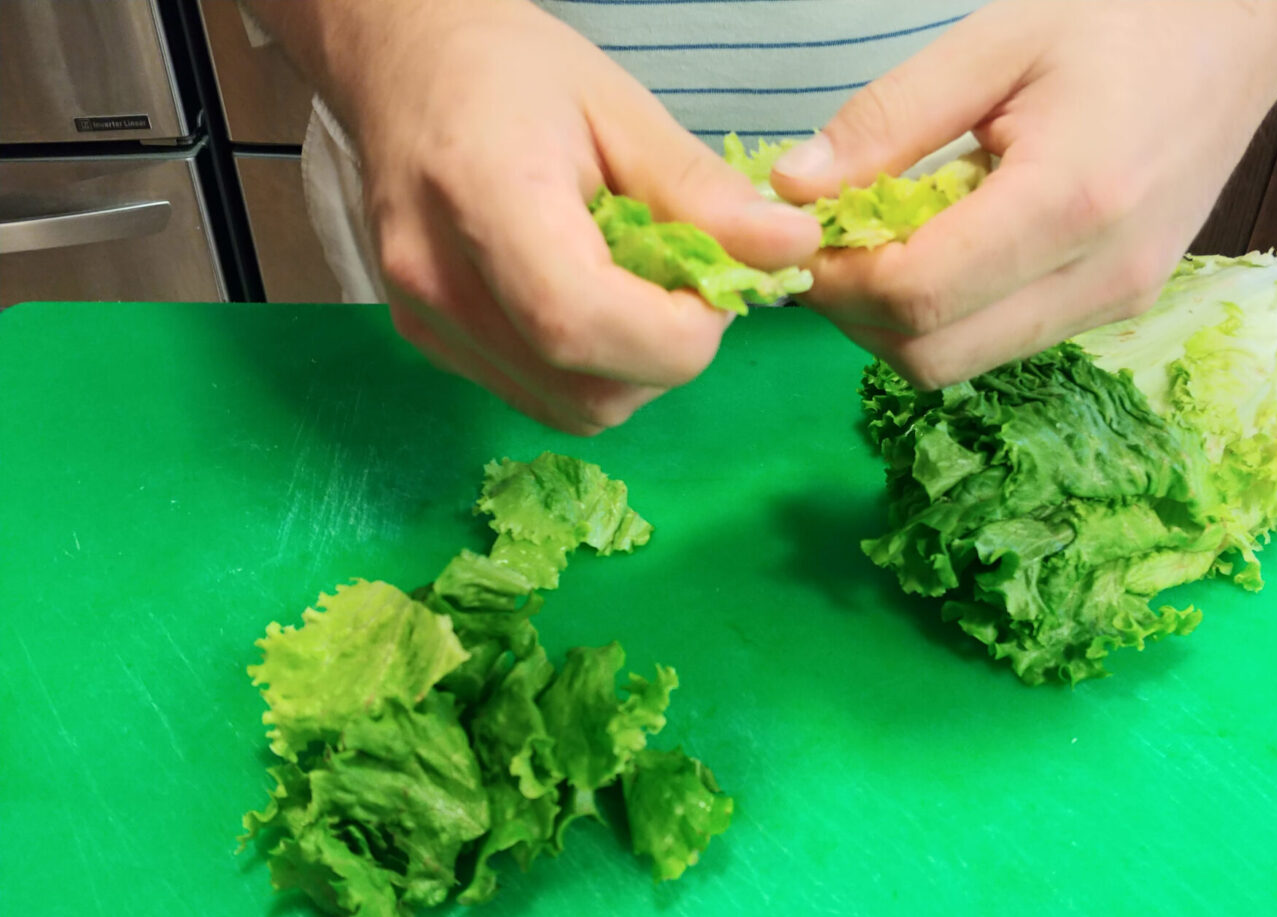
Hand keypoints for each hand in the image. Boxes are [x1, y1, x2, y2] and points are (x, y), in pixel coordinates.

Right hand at [252, 0, 818, 432]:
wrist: (406, 67)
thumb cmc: (511, 73)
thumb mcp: (621, 110)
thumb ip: (701, 193)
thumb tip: (791, 250)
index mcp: (483, 198)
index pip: (580, 324)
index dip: (674, 335)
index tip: (715, 290)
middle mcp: (438, 279)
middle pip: (585, 390)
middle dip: (666, 356)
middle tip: (685, 285)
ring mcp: (426, 322)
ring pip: (571, 411)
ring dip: (634, 371)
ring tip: (638, 289)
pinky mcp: (430, 343)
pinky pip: (541, 397)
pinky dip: (592, 372)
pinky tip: (595, 304)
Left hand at [769, 0, 1276, 387]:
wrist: (1238, 31)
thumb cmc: (1121, 16)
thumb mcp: (993, 42)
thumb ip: (887, 121)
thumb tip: (794, 190)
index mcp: (1071, 201)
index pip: (916, 295)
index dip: (837, 280)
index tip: (801, 237)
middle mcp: (1100, 278)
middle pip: (930, 357)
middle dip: (854, 315)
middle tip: (828, 248)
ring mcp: (1115, 305)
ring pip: (960, 364)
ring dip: (895, 324)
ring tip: (882, 243)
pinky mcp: (1116, 310)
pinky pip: (999, 344)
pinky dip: (944, 317)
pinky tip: (940, 250)